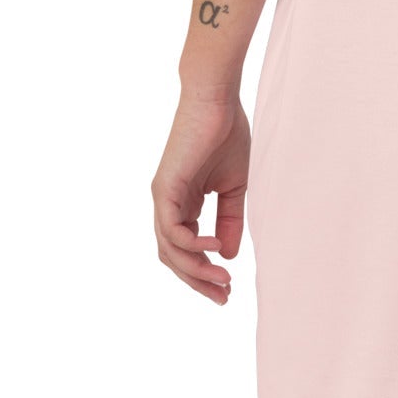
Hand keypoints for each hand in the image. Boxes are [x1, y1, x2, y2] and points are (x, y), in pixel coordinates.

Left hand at [152, 90, 249, 302]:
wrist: (216, 100)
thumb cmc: (227, 135)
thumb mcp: (235, 187)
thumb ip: (229, 221)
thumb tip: (227, 257)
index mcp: (182, 203)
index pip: (186, 250)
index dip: (205, 273)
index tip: (228, 289)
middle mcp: (167, 204)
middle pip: (174, 258)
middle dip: (198, 281)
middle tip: (223, 297)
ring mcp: (163, 198)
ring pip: (170, 250)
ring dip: (196, 271)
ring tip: (222, 280)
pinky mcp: (164, 189)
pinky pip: (172, 230)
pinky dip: (192, 246)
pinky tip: (215, 250)